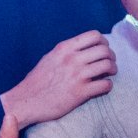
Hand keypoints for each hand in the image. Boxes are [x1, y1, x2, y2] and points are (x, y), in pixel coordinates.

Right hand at [0, 30, 115, 126]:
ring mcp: (77, 76)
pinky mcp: (80, 92)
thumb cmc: (37, 81)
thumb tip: (84, 48)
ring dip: (112, 70)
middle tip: (110, 63)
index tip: (103, 50)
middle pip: (105, 49)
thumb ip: (66, 51)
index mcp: (64, 48)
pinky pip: (105, 85)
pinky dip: (108, 85)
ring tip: (109, 74)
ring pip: (108, 65)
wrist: (25, 102)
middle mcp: (72, 59)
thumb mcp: (50, 58)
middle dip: (111, 56)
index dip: (104, 42)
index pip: (94, 35)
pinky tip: (103, 87)